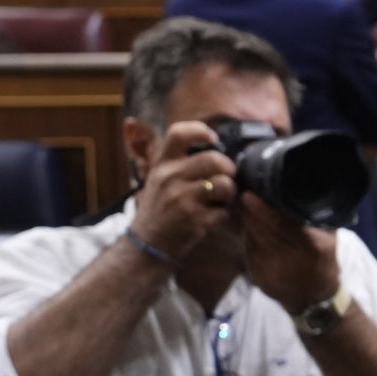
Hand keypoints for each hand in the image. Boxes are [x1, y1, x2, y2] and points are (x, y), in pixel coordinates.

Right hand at [134, 121, 239, 259]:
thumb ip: (179, 162)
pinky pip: (224, 212)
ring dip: (230, 193)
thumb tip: (214, 146)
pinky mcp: (194, 220)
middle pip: (214, 159)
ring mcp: (182, 199)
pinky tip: (212, 218)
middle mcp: (170, 178)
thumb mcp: (158, 179)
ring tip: (221, 199)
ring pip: (225, 185)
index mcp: (162, 165)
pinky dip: (223, 216)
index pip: (178, 133)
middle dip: (229, 169)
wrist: (147, 244)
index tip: (213, 140)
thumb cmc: (159, 209)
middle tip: (227, 177)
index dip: (201, 131)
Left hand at [239, 193, 340, 313]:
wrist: (314, 299)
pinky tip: (248, 227)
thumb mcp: (330, 239)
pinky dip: (247, 237)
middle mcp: (291, 261)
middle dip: (249, 212)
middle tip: (242, 194)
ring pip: (252, 240)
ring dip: (246, 222)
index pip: (282, 224)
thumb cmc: (324, 262)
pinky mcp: (259, 278)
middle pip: (263, 231)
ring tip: (243, 206)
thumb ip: (318, 217)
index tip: (249, 194)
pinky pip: (249, 251)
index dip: (263, 209)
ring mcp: (272, 272)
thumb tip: (302, 189)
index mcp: (312, 248)